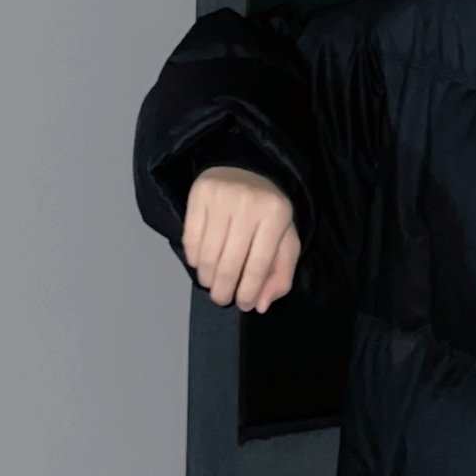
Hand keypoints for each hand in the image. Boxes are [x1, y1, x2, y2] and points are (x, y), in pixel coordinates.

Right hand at [182, 166, 299, 312]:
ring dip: (207, 278)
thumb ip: (280, 275)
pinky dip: (193, 258)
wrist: (247, 169)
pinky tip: (201, 263)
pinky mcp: (198, 195)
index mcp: (276, 215)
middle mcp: (248, 204)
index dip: (249, 292)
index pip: (258, 265)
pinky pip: (190, 238)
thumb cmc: (268, 212)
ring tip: (212, 283)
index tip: (244, 305)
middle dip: (224, 291)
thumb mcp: (285, 240)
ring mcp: (221, 198)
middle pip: (229, 263)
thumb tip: (262, 305)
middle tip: (222, 299)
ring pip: (207, 254)